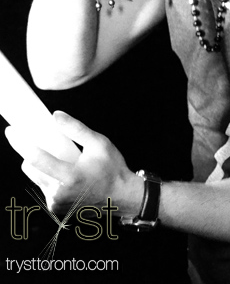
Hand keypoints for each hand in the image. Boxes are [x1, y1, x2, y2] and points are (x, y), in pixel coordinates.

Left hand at [7, 111, 140, 214]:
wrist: (122, 196)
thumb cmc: (112, 168)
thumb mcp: (99, 143)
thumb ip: (76, 129)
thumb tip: (55, 116)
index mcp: (70, 177)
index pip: (37, 158)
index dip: (21, 143)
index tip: (11, 131)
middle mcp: (59, 194)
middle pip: (30, 168)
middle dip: (32, 153)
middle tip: (47, 144)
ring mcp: (56, 204)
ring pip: (36, 178)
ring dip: (42, 166)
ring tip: (65, 162)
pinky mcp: (56, 209)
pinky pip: (44, 187)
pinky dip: (50, 178)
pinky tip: (67, 175)